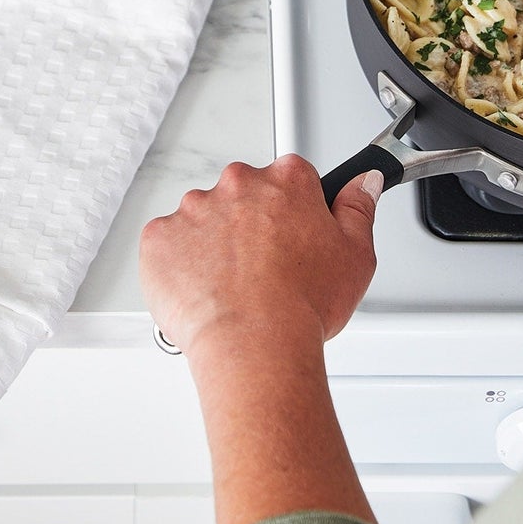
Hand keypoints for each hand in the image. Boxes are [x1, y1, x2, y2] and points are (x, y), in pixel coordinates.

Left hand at [139, 154, 381, 360]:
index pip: (290, 179)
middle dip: (250, 226)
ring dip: (214, 245)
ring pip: (204, 220)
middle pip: (244, 195)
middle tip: (263, 271)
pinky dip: (179, 265)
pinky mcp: (160, 237)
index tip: (292, 240)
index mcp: (286, 180)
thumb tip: (363, 182)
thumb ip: (358, 209)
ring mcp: (194, 208)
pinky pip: (167, 244)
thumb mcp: (357, 256)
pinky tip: (202, 293)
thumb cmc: (302, 305)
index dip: (293, 213)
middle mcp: (238, 183)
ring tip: (232, 289)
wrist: (254, 344)